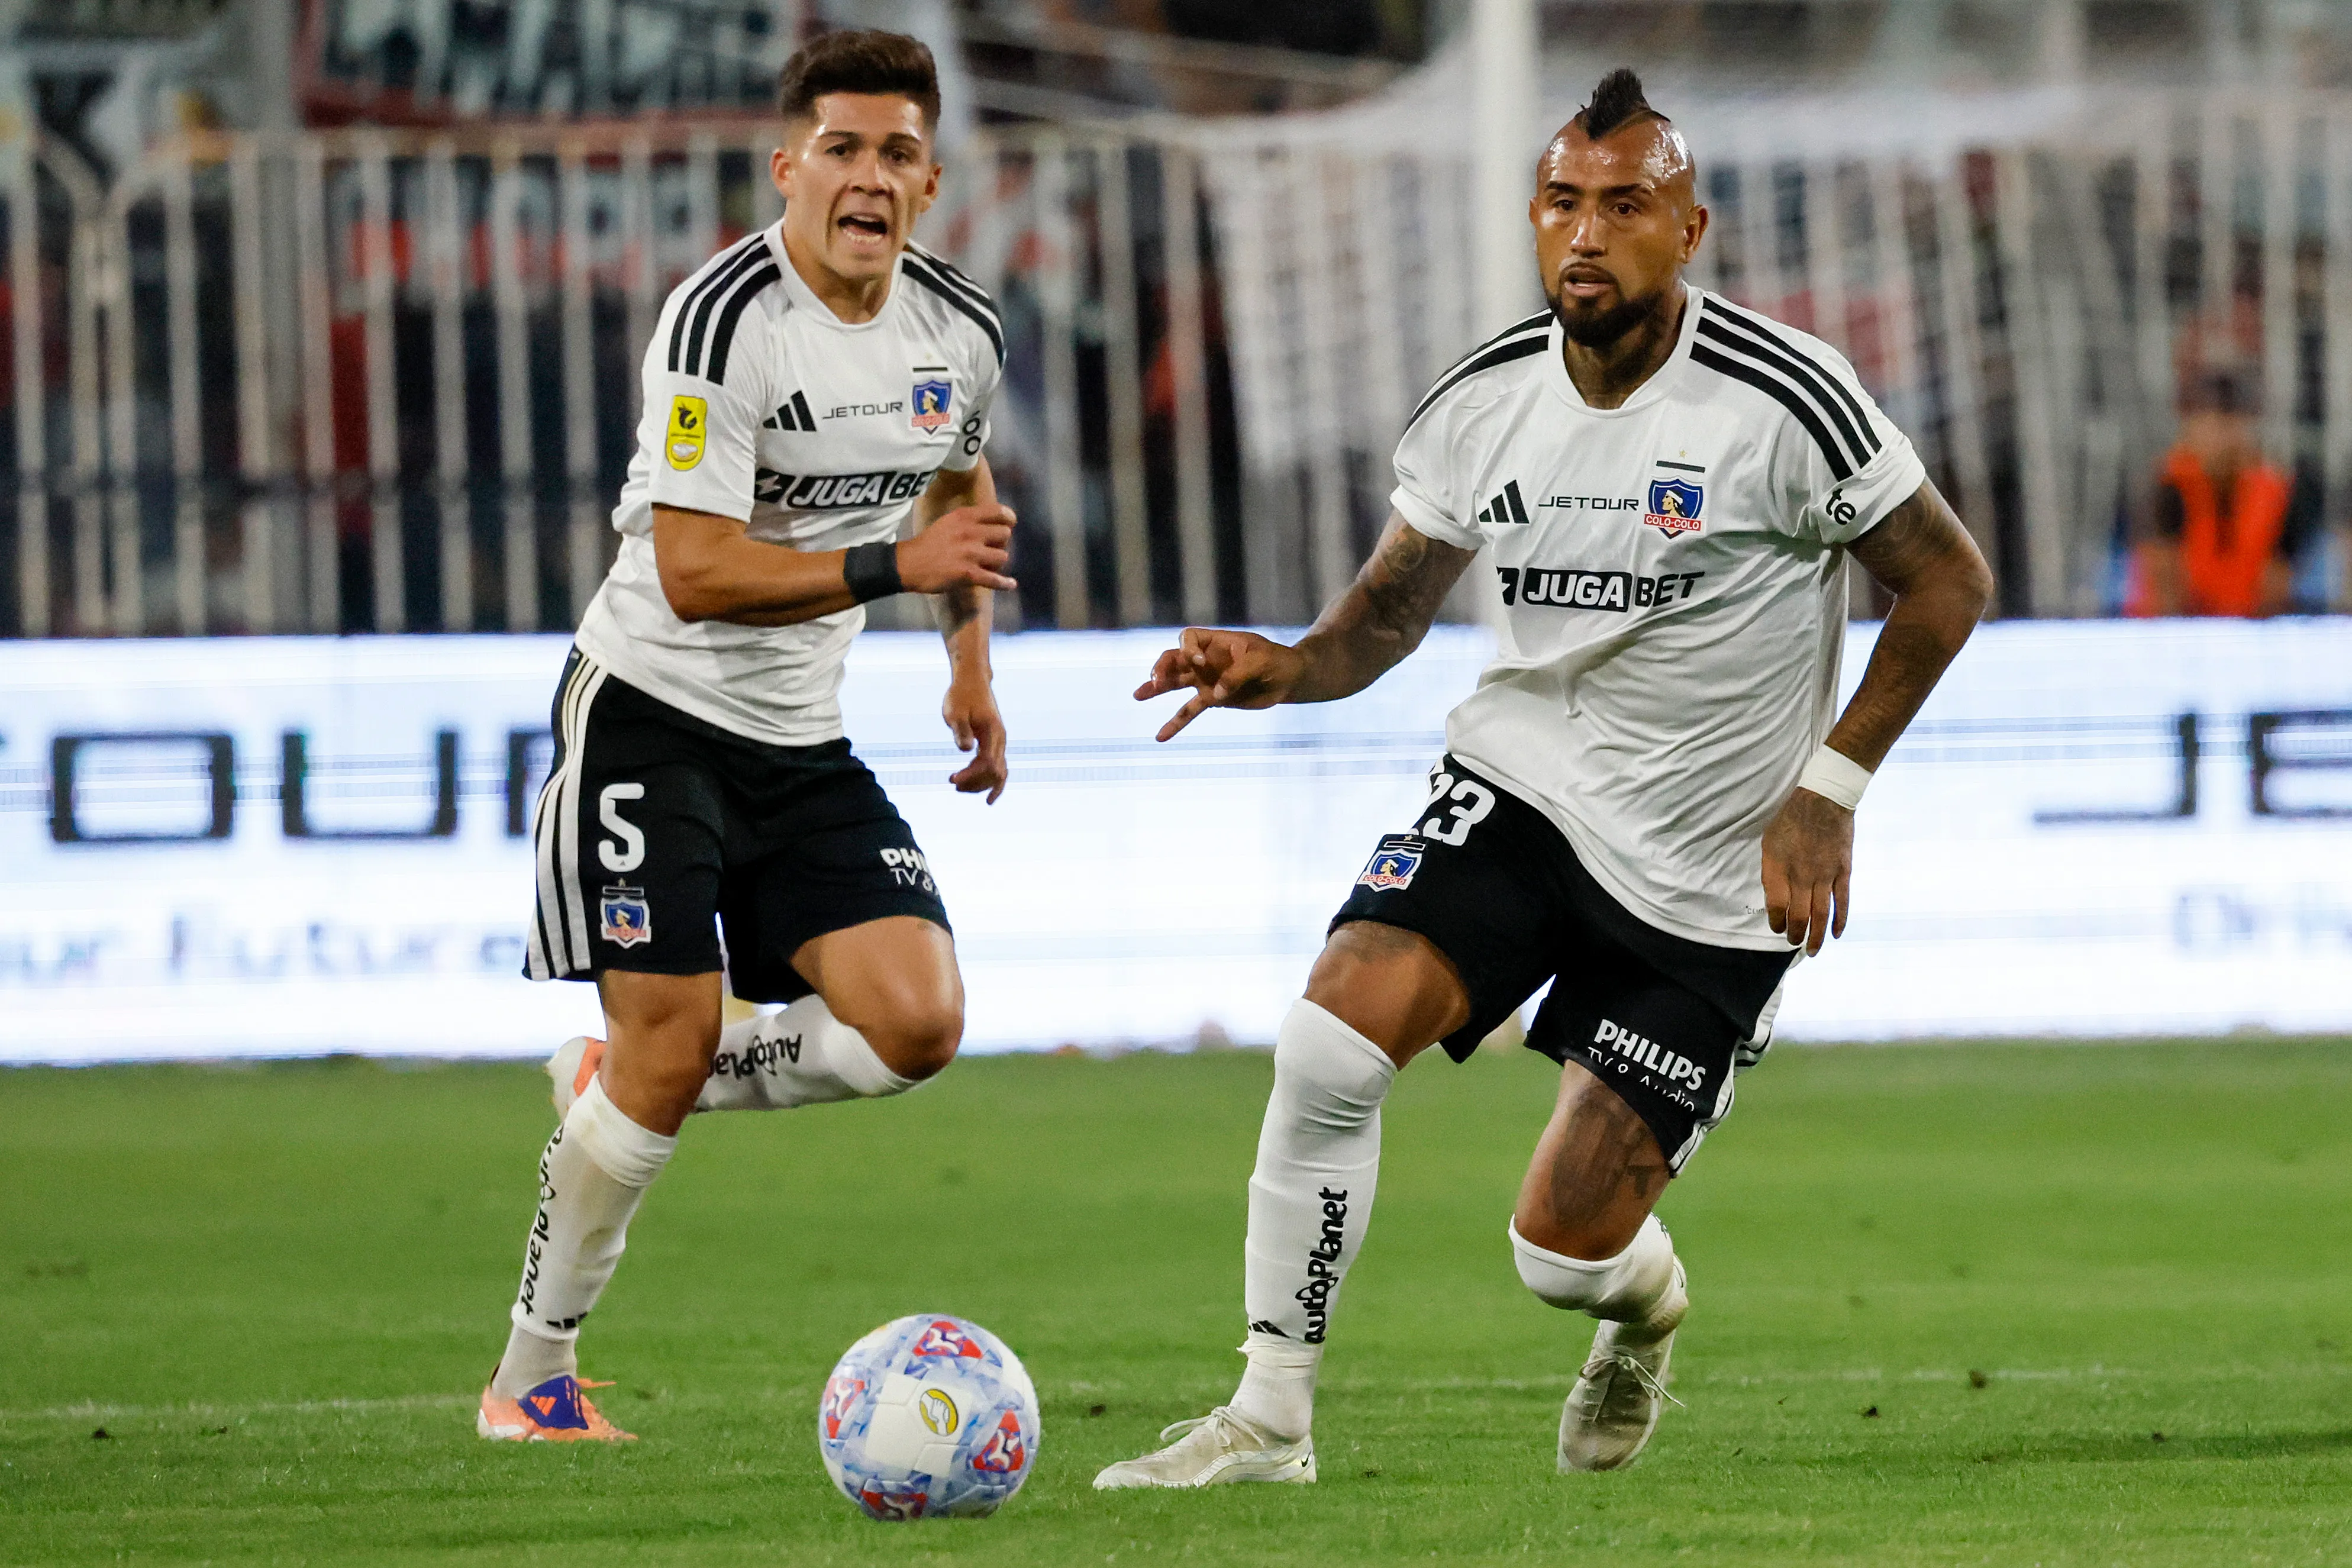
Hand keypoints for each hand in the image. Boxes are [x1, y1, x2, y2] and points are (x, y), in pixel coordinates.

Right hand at [897, 503, 1015, 594]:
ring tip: (989, 565)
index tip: (1010, 523)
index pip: (998, 512)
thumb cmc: (928, 543)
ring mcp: (971, 553)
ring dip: (997, 562)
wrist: (909, 564)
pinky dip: (1004, 583)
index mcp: (964, 517)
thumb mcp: (947, 522)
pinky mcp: (969, 573)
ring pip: (1002, 557)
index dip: (1009, 518)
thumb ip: (968, 520)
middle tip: (992, 548)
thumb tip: (990, 524)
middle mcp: (970, 532)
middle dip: (1001, 543)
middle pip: (1005, 535)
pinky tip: (1011, 584)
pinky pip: (994, 579)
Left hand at [942, 675, 1006, 803]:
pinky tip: (987, 797)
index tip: (952, 779)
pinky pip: (997, 768)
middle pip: (995, 772)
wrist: (972, 681)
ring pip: (997, 773)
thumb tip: (965, 750)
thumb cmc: (961, 696)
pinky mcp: (994, 744)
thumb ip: (961, 730)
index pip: (987, 763)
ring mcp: (999, 743)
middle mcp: (1000, 740)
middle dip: (975, 783)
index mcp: (993, 732)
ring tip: (958, 786)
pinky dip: (991, 783)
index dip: (972, 776)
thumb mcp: (956, 712)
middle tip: (952, 782)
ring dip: (980, 784)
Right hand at [1133, 627, 1304, 741]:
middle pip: (1174, 658)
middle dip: (1162, 668)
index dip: (1188, 648)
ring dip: (1157, 689)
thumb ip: (1237, 674)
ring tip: (1138, 696)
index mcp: (1216, 641)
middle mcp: (1206, 659)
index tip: (1199, 662)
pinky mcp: (1212, 700)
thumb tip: (1215, 695)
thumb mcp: (1262, 661)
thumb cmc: (1277, 661)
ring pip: (1175, 683)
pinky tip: (1160, 736)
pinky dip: (1175, 723)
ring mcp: (1206, 679)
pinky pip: (1189, 711)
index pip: (1188, 637)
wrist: (1288, 679)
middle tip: (1155, 681)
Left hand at [1760, 788, 1853, 955]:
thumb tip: (1775, 895)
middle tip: (1794, 942)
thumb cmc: (1791, 819)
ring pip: (1821, 914)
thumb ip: (1771, 870)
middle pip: (1799, 915)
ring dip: (1816, 936)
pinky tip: (1836, 934)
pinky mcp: (1844, 872)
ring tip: (1812, 950)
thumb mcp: (1769, 842)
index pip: (1776, 905)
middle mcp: (1801, 875)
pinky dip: (1840, 921)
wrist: (1824, 799)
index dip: (1776, 921)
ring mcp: (1825, 875)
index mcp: (1779, 867)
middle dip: (1795, 934)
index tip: (1777, 927)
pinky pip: (1843, 902)